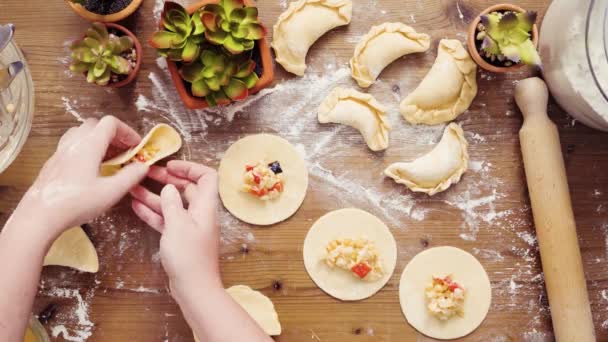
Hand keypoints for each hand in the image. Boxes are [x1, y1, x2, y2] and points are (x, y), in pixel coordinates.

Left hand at [12, 116, 148, 241]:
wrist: (39, 216)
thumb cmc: (76, 203)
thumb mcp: (112, 192)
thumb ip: (131, 176)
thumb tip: (143, 166)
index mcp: (89, 145)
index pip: (110, 123)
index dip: (127, 131)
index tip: (137, 146)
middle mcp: (73, 143)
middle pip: (95, 125)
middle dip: (114, 135)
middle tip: (124, 152)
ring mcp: (60, 152)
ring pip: (81, 134)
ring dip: (98, 140)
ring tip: (108, 159)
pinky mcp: (53, 163)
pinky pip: (71, 146)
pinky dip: (86, 150)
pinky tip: (90, 170)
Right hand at [130, 161, 220, 290]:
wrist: (194, 288)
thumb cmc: (189, 256)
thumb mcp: (177, 225)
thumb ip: (171, 203)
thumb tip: (169, 187)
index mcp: (206, 206)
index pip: (206, 176)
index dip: (190, 167)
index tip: (169, 165)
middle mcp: (199, 213)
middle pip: (186, 188)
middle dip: (166, 178)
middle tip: (145, 173)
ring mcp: (189, 226)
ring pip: (172, 204)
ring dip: (154, 195)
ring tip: (133, 187)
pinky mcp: (179, 238)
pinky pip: (166, 219)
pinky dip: (153, 212)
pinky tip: (136, 206)